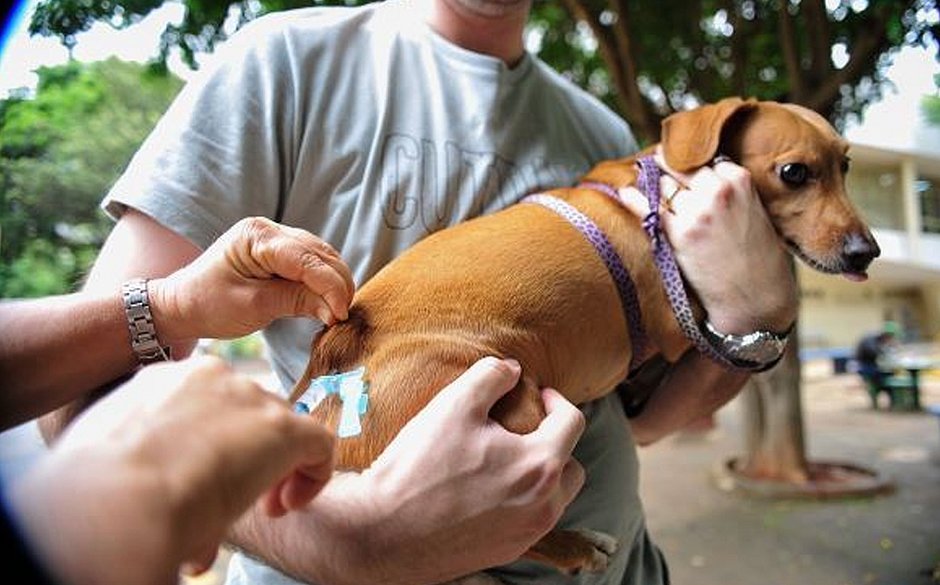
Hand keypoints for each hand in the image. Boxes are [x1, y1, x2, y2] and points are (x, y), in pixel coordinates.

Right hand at [10, 356, 335, 584]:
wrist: (116, 498)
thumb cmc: (99, 491)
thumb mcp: (122, 461)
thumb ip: (156, 462)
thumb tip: (175, 493)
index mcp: (164, 380)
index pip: (210, 403)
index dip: (217, 443)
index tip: (204, 480)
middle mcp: (212, 377)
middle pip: (250, 413)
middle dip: (249, 456)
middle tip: (235, 499)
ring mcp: (250, 398)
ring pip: (283, 429)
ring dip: (277, 470)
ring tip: (262, 509)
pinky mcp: (283, 427)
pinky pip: (320, 445)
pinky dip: (313, 476)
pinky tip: (284, 507)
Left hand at [150, 217, 354, 344]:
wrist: (182, 304)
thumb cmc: (208, 305)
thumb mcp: (253, 307)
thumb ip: (296, 302)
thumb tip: (336, 311)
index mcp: (257, 236)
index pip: (306, 260)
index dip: (330, 286)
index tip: (342, 314)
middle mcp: (270, 229)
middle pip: (320, 254)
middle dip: (337, 284)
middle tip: (343, 317)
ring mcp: (276, 237)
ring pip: (322, 256)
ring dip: (335, 282)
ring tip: (338, 312)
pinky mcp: (280, 251)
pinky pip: (313, 262)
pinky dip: (324, 281)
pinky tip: (328, 301)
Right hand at [241, 357, 586, 584]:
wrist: (380, 532)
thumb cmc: (418, 467)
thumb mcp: (454, 405)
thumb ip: (490, 377)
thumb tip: (513, 369)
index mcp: (540, 466)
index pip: (572, 422)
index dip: (555, 400)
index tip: (535, 395)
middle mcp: (544, 506)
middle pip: (572, 466)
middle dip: (554, 443)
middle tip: (523, 429)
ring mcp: (526, 535)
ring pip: (554, 498)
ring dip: (539, 475)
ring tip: (504, 459)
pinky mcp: (505, 552)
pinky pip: (529, 521)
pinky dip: (519, 501)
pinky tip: (486, 490)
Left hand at [620, 148, 796, 333]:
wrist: (755, 294)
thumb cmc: (755, 254)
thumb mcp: (751, 209)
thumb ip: (727, 188)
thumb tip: (692, 172)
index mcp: (739, 179)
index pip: (702, 158)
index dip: (688, 164)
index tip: (676, 164)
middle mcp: (718, 191)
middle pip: (679, 167)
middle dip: (666, 169)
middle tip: (654, 167)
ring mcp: (697, 211)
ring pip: (664, 185)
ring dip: (653, 185)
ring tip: (643, 182)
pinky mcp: (680, 234)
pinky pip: (649, 208)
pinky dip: (634, 199)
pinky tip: (626, 193)